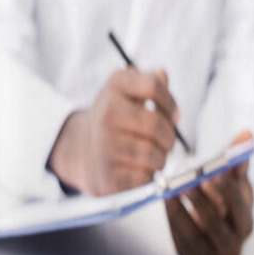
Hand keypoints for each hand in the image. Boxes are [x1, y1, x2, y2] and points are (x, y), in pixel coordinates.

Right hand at [47, 68, 180, 195]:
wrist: (81, 149)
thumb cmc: (116, 118)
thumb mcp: (128, 93)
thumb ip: (150, 82)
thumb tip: (163, 76)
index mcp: (115, 86)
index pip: (153, 86)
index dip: (170, 103)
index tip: (172, 115)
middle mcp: (106, 112)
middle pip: (157, 125)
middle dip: (169, 137)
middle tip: (165, 141)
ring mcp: (104, 145)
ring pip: (154, 155)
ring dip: (161, 158)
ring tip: (152, 155)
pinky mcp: (107, 175)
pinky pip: (144, 178)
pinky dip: (148, 175)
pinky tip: (138, 168)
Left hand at [165, 130, 253, 254]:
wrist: (204, 248)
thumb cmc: (215, 211)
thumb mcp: (225, 187)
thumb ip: (232, 163)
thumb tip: (246, 134)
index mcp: (246, 212)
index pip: (244, 197)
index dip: (230, 183)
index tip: (215, 169)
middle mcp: (239, 235)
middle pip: (228, 215)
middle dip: (212, 195)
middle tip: (195, 179)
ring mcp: (222, 253)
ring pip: (208, 229)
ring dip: (191, 206)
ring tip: (175, 188)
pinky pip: (189, 240)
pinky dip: (178, 219)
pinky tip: (167, 202)